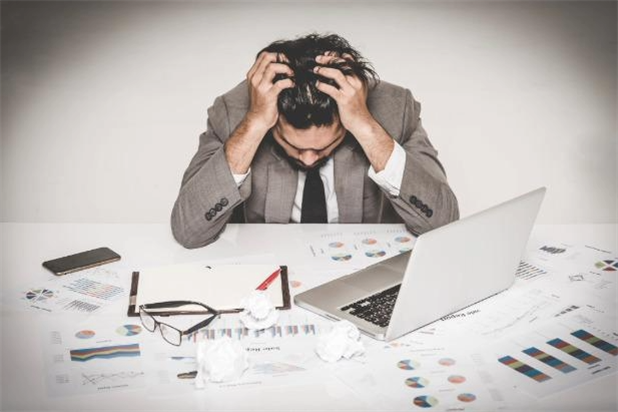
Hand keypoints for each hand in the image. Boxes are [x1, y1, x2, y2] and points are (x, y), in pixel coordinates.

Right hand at [245, 51, 294, 130]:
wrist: (258, 119)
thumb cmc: (261, 104)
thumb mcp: (259, 86)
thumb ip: (265, 75)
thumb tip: (279, 65)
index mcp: (252, 74)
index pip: (264, 56)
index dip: (277, 55)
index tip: (286, 60)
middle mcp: (255, 78)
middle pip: (268, 58)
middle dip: (282, 59)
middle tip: (291, 65)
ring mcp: (261, 86)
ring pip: (273, 67)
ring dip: (286, 69)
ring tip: (292, 74)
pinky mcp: (269, 95)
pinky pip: (280, 83)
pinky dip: (289, 82)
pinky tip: (292, 85)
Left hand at [314, 53, 393, 171]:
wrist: (361, 123)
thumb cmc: (356, 108)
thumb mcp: (356, 91)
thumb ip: (349, 81)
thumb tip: (335, 72)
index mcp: (360, 78)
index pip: (349, 61)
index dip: (337, 55)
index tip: (327, 53)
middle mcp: (356, 82)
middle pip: (342, 64)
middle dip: (328, 59)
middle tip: (318, 58)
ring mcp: (351, 91)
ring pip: (337, 74)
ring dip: (324, 70)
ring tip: (315, 70)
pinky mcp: (344, 100)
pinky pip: (331, 89)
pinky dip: (322, 85)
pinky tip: (317, 85)